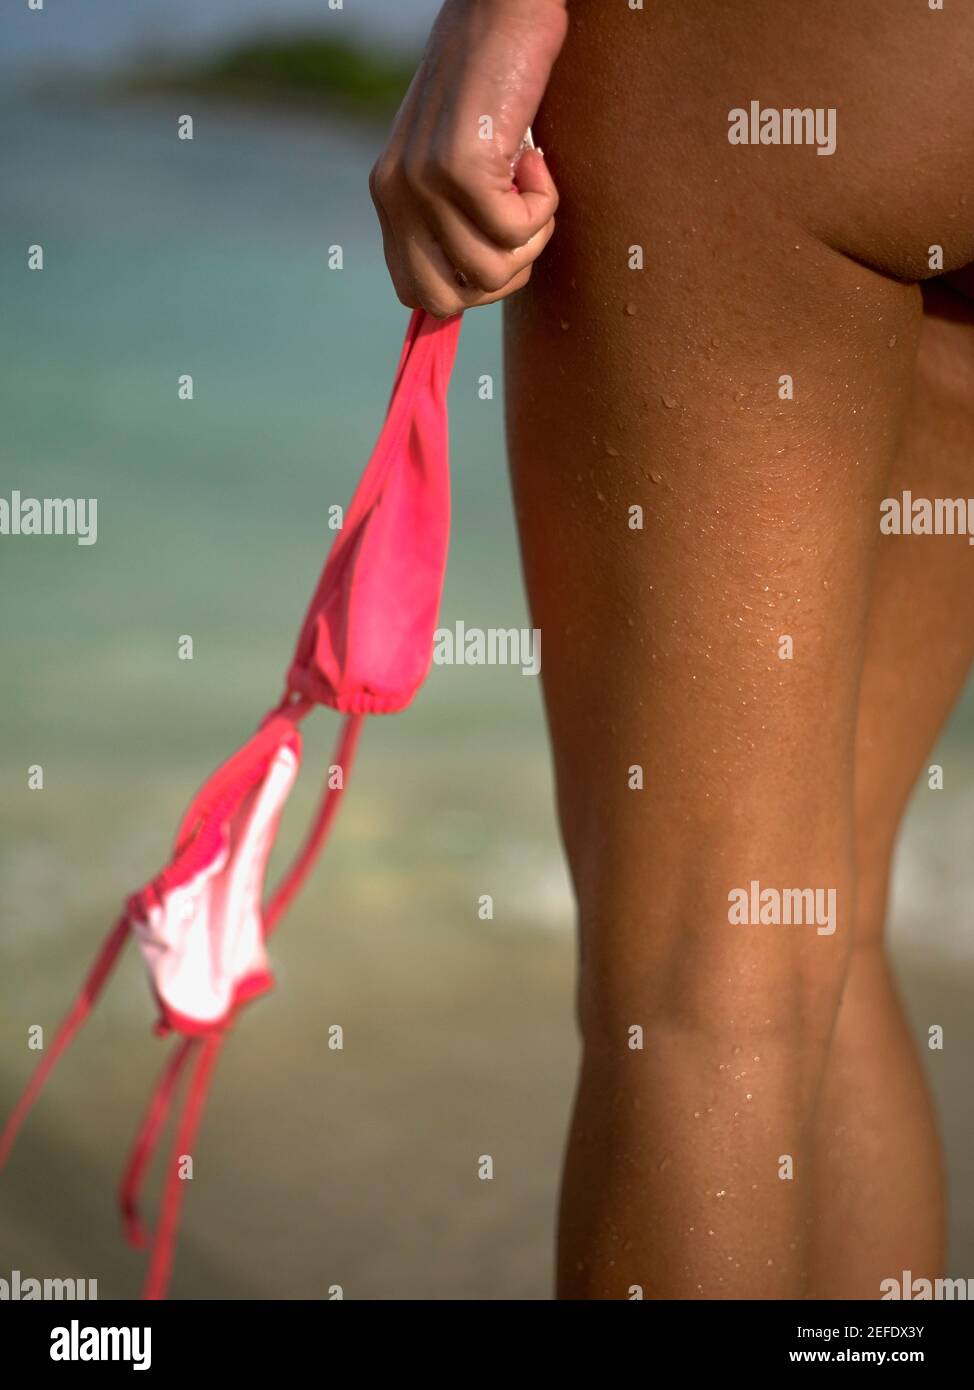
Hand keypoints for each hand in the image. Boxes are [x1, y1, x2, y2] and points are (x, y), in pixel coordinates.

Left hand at [369, 0, 567, 317]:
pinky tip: (535, 156)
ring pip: (491, 270)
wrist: (505, 5)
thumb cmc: (497, 78)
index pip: (415, 293)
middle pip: (448, 300)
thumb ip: (451, 215)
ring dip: (532, 235)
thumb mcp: (457, 157)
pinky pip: (516, 233)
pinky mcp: (459, 168)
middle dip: (500, 276)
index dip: (469, 287)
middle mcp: (395, 194)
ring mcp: (423, 183)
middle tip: (521, 220)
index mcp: (389, 195)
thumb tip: (478, 284)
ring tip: (530, 177)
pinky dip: (543, 203)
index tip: (500, 244)